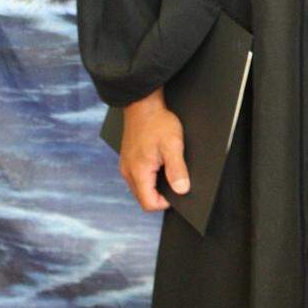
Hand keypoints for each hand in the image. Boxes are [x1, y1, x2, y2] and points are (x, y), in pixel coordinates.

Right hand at [119, 89, 189, 212]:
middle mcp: (128, 172)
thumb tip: (182, 190)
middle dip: (160, 194)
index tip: (177, 189)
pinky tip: (159, 163)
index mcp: (138, 172)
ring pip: (141, 188)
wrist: (143, 104)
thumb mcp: (173, 146)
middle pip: (144, 198)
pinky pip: (138, 177)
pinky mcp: (127, 159)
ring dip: (155, 185)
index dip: (165, 202)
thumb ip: (177, 170)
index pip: (149, 204)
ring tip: (167, 169)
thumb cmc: (158, 122)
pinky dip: (149, 176)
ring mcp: (126, 166)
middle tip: (174, 178)